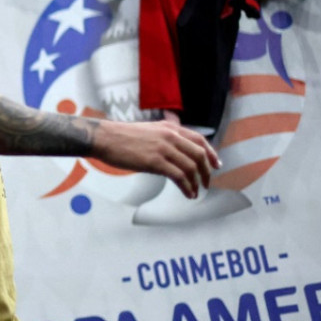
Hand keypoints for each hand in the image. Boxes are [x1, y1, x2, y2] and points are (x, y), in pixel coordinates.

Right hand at [91, 120, 219, 198]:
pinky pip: (179, 176)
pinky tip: (187, 193)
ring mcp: (163, 148)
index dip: (210, 153)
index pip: (199, 139)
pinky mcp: (155, 162)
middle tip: (206, 183)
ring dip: (196, 182)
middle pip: (198, 154)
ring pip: (191, 167)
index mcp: (169, 127)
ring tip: (195, 192)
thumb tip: (174, 150)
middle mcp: (170, 136)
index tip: (216, 164)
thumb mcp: (148, 130)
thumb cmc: (121, 137)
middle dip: (206, 171)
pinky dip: (187, 187)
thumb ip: (164, 136)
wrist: (104, 138)